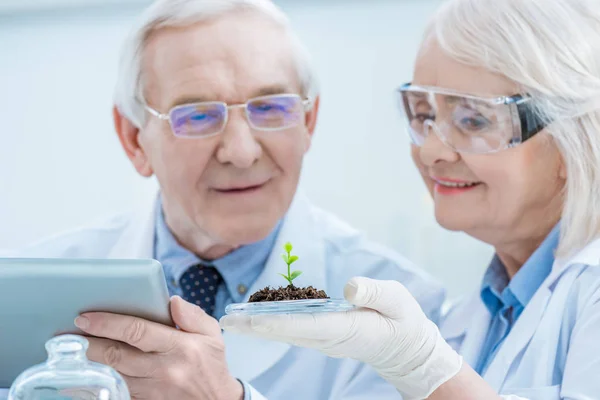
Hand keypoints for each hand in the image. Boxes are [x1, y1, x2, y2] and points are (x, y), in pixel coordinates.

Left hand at [75, 296, 242, 399]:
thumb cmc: (212, 366)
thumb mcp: (212, 335)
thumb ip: (193, 315)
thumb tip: (171, 300)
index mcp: (180, 347)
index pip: (137, 331)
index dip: (108, 323)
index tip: (86, 317)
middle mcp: (164, 370)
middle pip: (117, 355)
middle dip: (90, 343)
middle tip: (71, 333)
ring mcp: (153, 391)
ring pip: (112, 375)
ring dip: (91, 362)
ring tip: (75, 349)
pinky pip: (117, 392)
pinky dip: (100, 382)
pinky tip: (87, 374)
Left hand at [220, 277, 461, 399]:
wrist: (406, 349)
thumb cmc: (403, 322)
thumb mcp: (397, 300)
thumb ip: (375, 292)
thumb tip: (349, 286)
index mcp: (344, 328)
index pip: (303, 323)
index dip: (275, 320)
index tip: (249, 318)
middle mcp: (328, 336)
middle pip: (284, 331)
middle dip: (253, 325)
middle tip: (224, 319)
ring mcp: (324, 339)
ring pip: (284, 331)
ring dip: (257, 325)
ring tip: (232, 318)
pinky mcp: (324, 335)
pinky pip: (292, 329)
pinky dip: (271, 323)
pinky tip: (258, 317)